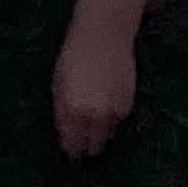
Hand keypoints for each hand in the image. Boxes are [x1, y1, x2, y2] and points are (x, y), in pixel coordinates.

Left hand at [52, 28, 136, 159]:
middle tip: (83, 147)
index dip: (71, 150)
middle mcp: (94, 114)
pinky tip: (105, 106)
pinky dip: (111, 119)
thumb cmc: (75, 54)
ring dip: (100, 133)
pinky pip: (118, 121)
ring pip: (107, 135)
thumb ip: (62, 110)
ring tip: (93, 122)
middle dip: (87, 148)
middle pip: (92, 146)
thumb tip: (66, 133)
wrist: (104, 33)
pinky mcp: (128, 104)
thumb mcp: (59, 82)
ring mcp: (113, 110)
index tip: (71, 153)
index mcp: (72, 109)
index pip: (72, 143)